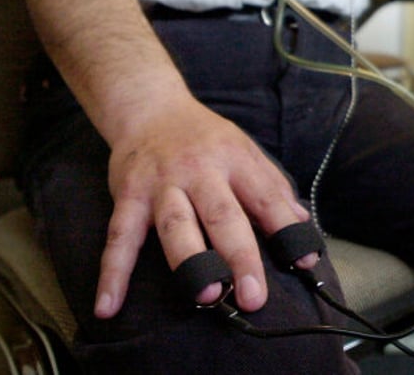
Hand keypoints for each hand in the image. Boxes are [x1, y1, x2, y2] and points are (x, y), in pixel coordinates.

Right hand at [93, 93, 315, 317]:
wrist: (151, 108)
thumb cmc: (205, 139)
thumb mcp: (244, 151)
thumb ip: (272, 187)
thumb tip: (301, 223)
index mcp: (235, 160)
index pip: (266, 196)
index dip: (286, 228)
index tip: (304, 261)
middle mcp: (200, 170)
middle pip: (222, 215)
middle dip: (239, 256)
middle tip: (254, 295)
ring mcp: (162, 183)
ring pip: (175, 224)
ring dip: (189, 261)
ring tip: (205, 296)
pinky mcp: (128, 194)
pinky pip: (119, 236)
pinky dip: (113, 272)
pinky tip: (109, 306)